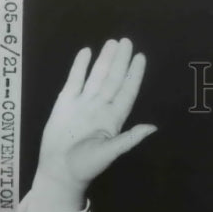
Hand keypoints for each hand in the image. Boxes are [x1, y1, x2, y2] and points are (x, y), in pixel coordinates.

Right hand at [33, 38, 156, 208]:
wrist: (59, 169)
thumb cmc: (87, 165)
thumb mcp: (110, 152)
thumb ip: (130, 138)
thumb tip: (153, 127)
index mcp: (113, 119)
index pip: (126, 92)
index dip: (134, 75)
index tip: (140, 58)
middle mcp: (101, 107)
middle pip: (113, 79)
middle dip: (120, 61)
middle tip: (127, 41)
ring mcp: (83, 103)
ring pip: (96, 76)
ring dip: (104, 60)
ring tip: (112, 43)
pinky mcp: (66, 102)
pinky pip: (75, 80)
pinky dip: (80, 66)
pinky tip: (86, 52)